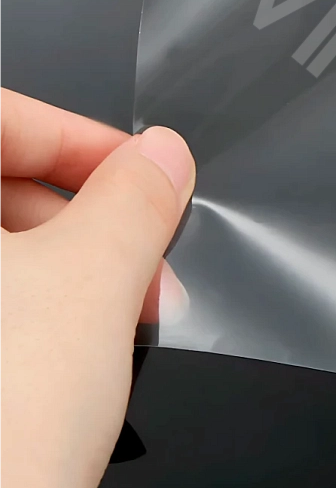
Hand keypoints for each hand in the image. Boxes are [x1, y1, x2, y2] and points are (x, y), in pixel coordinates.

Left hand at [0, 89, 193, 487]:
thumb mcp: (93, 285)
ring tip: (119, 312)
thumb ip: (135, 200)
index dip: (79, 141)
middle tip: (140, 254)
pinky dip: (22, 311)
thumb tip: (162, 159)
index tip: (143, 175)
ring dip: (59, 267)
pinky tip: (70, 346)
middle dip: (78, 216)